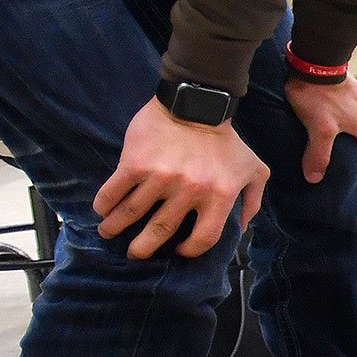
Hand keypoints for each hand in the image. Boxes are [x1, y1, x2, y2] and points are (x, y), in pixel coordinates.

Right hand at [94, 98, 266, 258]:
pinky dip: (105, 204)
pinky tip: (102, 210)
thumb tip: (242, 228)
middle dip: (144, 248)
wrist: (197, 102)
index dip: (191, 250)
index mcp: (219, 195)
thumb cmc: (226, 140)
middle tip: (135, 254)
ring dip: (116, 227)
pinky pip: (114, 191)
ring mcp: (161, 177)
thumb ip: (252, 200)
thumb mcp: (253, 169)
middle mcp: (190, 191)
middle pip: (161, 230)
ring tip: (109, 233)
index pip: (204, 237)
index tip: (179, 251)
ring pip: (132, 213)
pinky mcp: (136, 163)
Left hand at [285, 75, 356, 183]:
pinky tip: (324, 109)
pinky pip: (349, 108)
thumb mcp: (319, 130)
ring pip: (354, 123)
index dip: (347, 161)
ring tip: (321, 124)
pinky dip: (339, 111)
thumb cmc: (320, 97)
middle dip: (343, 143)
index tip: (331, 161)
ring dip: (341, 126)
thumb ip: (319, 156)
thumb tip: (314, 179)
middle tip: (321, 143)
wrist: (316, 61)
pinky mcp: (356, 88)